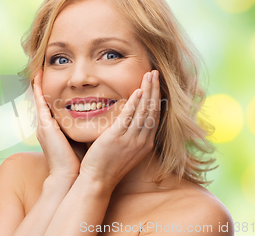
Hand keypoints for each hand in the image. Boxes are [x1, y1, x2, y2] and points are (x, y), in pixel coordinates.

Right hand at [33, 69, 86, 180]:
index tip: (59, 79)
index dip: (55, 92)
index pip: (54, 106)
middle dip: (45, 84)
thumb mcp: (81, 140)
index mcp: (55, 129)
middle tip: (45, 68)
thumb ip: (85, 129)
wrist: (68, 176)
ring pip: (41, 98)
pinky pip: (40, 101)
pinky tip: (39, 76)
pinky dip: (39, 88)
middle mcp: (46, 125)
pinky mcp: (44, 125)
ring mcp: (44, 124)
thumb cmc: (78, 162)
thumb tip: (100, 119)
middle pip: (45, 99)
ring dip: (40, 83)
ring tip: (41, 67)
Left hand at [79, 70, 160, 189]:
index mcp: (144, 143)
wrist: (97, 181)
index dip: (156, 98)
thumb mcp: (122, 148)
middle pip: (153, 110)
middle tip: (155, 72)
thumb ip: (125, 132)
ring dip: (147, 90)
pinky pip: (129, 117)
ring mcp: (131, 140)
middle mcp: (142, 141)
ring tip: (149, 75)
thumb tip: (122, 117)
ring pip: (144, 111)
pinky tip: (138, 91)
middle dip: (154, 89)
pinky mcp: (117, 138)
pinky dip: (135, 103)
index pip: (154, 116)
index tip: (156, 83)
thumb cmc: (106, 164)